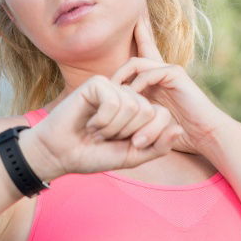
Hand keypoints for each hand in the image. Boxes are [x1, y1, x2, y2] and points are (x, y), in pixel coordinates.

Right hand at [23, 73, 184, 179]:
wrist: (61, 154)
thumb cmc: (94, 155)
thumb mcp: (132, 156)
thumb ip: (158, 146)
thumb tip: (179, 129)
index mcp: (139, 112)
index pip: (162, 116)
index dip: (148, 136)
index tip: (127, 145)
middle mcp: (128, 96)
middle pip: (149, 110)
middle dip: (128, 132)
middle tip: (107, 137)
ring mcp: (113, 87)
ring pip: (133, 105)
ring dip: (113, 128)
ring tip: (97, 130)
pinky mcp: (97, 83)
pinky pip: (114, 101)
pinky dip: (102, 119)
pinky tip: (89, 121)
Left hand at [109, 15, 226, 154]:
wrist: (205, 134)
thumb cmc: (179, 134)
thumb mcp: (150, 125)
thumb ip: (136, 118)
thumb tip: (114, 120)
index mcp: (157, 83)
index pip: (137, 65)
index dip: (118, 66)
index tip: (103, 71)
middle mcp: (162, 73)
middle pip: (134, 57)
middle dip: (116, 68)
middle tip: (101, 84)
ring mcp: (169, 71)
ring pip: (136, 63)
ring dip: (122, 77)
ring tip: (111, 93)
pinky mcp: (175, 74)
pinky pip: (149, 71)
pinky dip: (136, 83)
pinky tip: (129, 97)